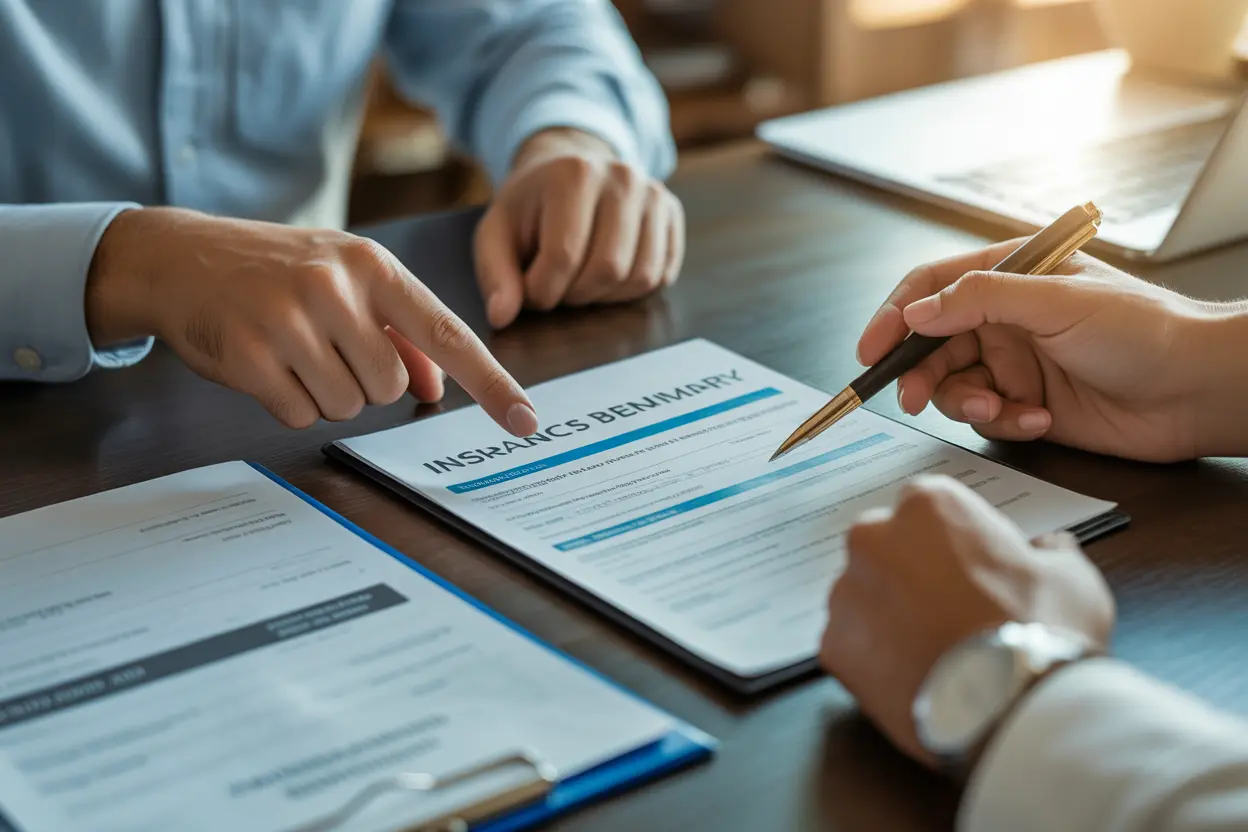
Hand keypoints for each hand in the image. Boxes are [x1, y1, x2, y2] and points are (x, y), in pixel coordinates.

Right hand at [85, 207, 538, 432]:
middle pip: (390, 387)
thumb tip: (437, 387)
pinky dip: (288, 402)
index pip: (448, 333)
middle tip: (324, 346)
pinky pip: (299, 413)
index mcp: (373, 267)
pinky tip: (266, 363)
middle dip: (364, 382)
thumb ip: (400, 333)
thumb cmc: (278, 270)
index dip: (491, 382)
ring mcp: (289, 321)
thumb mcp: (346, 280)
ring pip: (348, 405)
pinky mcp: (249, 355)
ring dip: (326, 393)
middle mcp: (335, 288)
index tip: (526, 420)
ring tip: (292, 350)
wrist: (180, 257)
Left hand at [473, 127, 684, 327]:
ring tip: (580, 281)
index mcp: (574, 174)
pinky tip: (606, 276)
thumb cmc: (529, 209)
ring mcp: (654, 194)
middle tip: (557, 287)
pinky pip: (662, 275)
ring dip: (606, 296)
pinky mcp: (672, 214)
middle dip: (576, 295)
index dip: (543, 291)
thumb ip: (495, 275)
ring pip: (641, 276)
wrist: (567, 173)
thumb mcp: (496, 234)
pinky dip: (631, 290)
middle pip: (608, 269)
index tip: (530, 290)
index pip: (565, 256)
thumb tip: (502, 316)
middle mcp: (622, 177)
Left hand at [819, 475, 1114, 766]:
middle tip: (951, 612)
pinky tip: (911, 677)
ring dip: (889, 616)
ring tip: (933, 652)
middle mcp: (874, 538)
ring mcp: (847, 593)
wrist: (1011, 706)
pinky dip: (874, 659)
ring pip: (864, 597)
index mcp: (928, 505)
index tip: (974, 571)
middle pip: (888, 549)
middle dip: (912, 574)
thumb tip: (1047, 548)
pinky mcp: (833, 646)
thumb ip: (1050, 553)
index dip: (954, 542)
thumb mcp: (1071, 577)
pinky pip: (852, 645)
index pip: (930, 510)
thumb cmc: (1042, 630)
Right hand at [857, 242, 1247, 461]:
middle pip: (932, 343)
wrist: (1198, 391)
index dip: (895, 316)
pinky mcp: (1027, 404)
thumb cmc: (1146, 330)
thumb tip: (918, 310)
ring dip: (967, 402)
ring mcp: (1016, 362)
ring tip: (1001, 409)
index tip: (870, 350)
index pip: (932, 287)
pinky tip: (1039, 420)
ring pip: (954, 385)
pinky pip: (988, 417)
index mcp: (1011, 275)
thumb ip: (979, 300)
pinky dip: (1005, 422)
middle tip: (913, 397)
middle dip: (920, 372)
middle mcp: (1007, 317)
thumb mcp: (1055, 301)